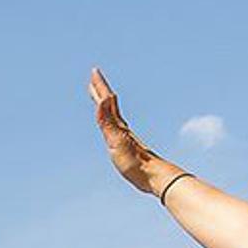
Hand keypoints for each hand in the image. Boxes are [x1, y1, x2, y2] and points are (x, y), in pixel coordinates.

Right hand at [88, 68, 177, 196]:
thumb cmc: (135, 162)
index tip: (94, 71)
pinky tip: (111, 124)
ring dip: (105, 104)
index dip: (100, 86)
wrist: (153, 176)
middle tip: (94, 78)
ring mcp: (124, 136)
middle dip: (101, 90)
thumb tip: (103, 98)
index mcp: (118, 125)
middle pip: (109, 104)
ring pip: (112, 114)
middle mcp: (121, 127)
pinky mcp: (126, 146)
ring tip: (101, 98)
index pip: (107, 101)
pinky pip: (114, 126)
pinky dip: (110, 120)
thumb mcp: (116, 140)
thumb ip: (107, 120)